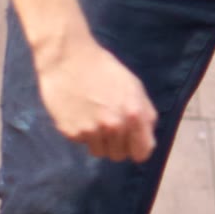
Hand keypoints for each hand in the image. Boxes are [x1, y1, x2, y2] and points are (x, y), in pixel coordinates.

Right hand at [36, 32, 157, 162]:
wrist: (67, 57)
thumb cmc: (103, 69)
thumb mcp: (134, 87)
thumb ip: (145, 114)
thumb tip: (147, 138)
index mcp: (133, 114)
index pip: (142, 152)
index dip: (137, 148)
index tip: (131, 143)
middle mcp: (113, 126)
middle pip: (119, 156)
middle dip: (116, 144)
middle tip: (108, 125)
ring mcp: (90, 131)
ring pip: (99, 152)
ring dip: (97, 140)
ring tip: (92, 117)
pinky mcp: (70, 132)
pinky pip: (80, 142)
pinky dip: (80, 131)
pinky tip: (78, 112)